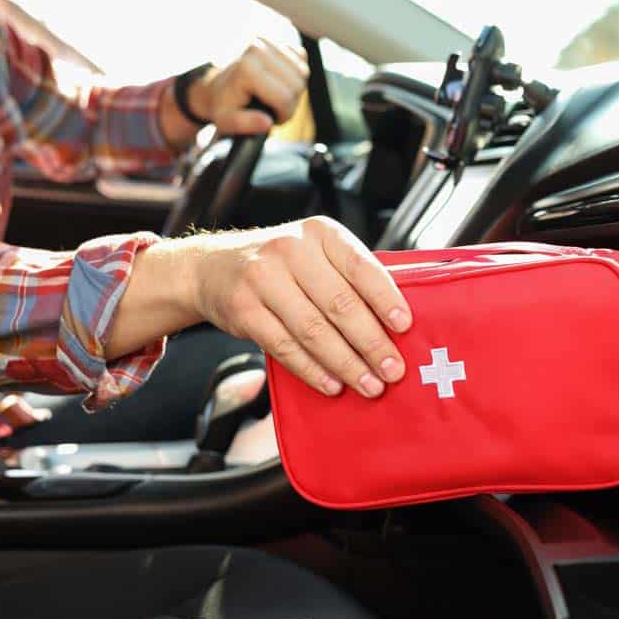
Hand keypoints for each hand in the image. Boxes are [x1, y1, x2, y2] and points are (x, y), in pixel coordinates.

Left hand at [188, 38, 307, 134]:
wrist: (218, 86)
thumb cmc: (223, 106)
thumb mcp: (227, 122)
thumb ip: (246, 124)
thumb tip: (267, 123)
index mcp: (246, 68)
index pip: (284, 97)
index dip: (283, 114)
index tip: (270, 119)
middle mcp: (258, 47)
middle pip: (297, 84)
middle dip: (290, 102)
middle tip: (273, 108)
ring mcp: (268, 39)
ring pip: (303, 72)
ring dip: (294, 89)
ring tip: (275, 96)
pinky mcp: (277, 36)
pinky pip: (302, 59)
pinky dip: (295, 74)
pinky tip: (279, 80)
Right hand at [190, 217, 412, 398]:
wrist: (212, 267)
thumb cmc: (281, 265)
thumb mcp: (315, 252)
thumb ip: (348, 277)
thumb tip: (395, 324)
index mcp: (320, 233)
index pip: (360, 265)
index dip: (385, 298)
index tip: (405, 326)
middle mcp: (291, 250)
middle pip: (340, 304)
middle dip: (371, 343)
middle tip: (393, 370)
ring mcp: (263, 279)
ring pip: (314, 330)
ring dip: (346, 364)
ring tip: (369, 385)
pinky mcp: (244, 310)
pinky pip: (285, 347)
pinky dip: (313, 370)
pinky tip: (332, 384)